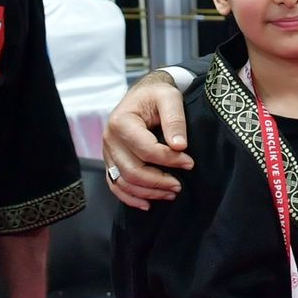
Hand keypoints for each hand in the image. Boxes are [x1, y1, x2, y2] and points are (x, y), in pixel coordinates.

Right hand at [103, 71, 193, 209]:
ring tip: (171, 193)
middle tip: (180, 185)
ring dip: (148, 193)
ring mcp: (108, 152)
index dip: (169, 159)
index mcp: (121, 122)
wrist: (144, 93)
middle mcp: (109, 138)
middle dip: (158, 181)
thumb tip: (180, 146)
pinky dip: (130, 197)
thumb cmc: (157, 94)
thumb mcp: (170, 97)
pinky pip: (115, 184)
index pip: (145, 149)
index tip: (189, 163)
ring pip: (123, 181)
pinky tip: (148, 204)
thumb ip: (175, 119)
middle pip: (132, 170)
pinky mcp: (111, 161)